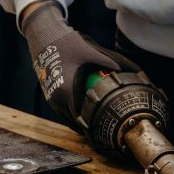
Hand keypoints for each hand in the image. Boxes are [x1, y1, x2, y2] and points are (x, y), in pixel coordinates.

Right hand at [21, 1, 139, 129]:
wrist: (44, 37)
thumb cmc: (67, 44)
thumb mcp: (91, 52)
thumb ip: (110, 61)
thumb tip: (129, 69)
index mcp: (67, 91)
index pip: (81, 119)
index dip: (92, 129)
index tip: (102, 136)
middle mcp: (57, 99)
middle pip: (75, 121)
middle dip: (88, 127)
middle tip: (102, 132)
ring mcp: (51, 97)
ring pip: (67, 116)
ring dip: (80, 121)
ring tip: (96, 126)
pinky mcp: (49, 94)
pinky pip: (63, 109)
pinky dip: (73, 112)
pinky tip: (84, 111)